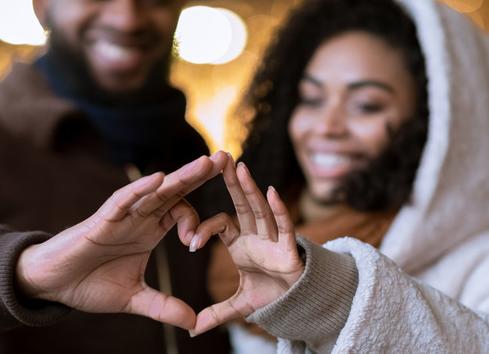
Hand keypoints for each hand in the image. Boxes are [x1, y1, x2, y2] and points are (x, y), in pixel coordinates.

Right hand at [15, 151, 228, 329]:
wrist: (53, 285)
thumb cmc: (89, 284)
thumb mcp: (134, 298)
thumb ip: (163, 306)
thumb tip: (194, 322)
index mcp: (149, 230)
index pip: (181, 213)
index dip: (196, 222)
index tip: (196, 243)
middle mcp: (139, 217)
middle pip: (175, 191)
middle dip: (200, 175)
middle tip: (226, 158)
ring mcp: (122, 216)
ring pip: (155, 191)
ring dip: (180, 176)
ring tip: (205, 162)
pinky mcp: (102, 220)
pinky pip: (123, 201)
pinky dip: (140, 189)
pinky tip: (159, 179)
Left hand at [189, 157, 304, 335]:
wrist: (298, 306)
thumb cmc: (271, 296)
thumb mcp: (239, 305)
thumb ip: (216, 313)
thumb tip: (192, 329)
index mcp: (241, 243)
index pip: (221, 225)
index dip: (205, 229)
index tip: (190, 243)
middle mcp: (256, 235)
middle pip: (242, 204)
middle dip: (232, 182)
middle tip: (219, 158)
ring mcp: (274, 239)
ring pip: (260, 210)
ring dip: (250, 189)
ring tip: (239, 167)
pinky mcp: (290, 248)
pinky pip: (284, 226)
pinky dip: (279, 210)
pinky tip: (271, 192)